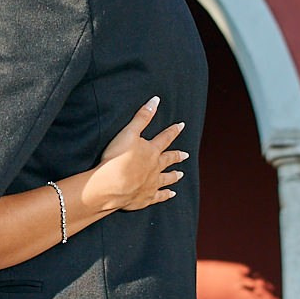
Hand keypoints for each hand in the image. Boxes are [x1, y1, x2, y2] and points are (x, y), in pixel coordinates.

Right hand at [81, 97, 186, 215]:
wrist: (113, 185)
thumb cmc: (118, 158)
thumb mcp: (129, 132)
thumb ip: (142, 117)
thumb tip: (155, 100)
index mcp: (151, 151)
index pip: (165, 138)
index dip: (173, 131)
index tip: (181, 126)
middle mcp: (155, 167)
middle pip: (168, 160)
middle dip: (177, 156)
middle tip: (186, 154)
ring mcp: (152, 184)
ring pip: (167, 179)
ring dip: (174, 176)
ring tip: (180, 174)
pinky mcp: (146, 198)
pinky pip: (159, 196)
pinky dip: (166, 195)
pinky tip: (171, 195)